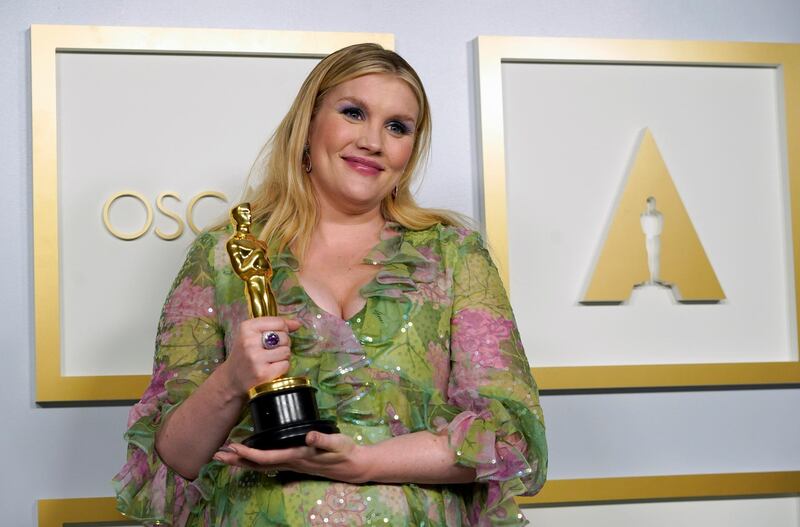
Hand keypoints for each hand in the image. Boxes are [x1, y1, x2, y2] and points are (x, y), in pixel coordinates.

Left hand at [213, 432, 371, 483]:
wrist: (353, 466)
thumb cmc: (345, 452)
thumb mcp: (337, 444)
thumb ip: (323, 441)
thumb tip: (309, 437)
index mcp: (297, 456)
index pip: (266, 457)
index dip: (249, 453)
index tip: (233, 445)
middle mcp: (290, 463)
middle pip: (257, 465)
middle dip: (236, 460)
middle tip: (216, 454)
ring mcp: (290, 464)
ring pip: (260, 465)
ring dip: (241, 461)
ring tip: (224, 455)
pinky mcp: (293, 462)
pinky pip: (268, 462)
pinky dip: (254, 459)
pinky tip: (247, 454)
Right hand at [217, 317, 301, 396]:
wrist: (231, 379)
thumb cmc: (246, 353)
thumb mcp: (253, 334)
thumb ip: (276, 325)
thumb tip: (297, 324)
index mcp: (247, 327)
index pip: (279, 322)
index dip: (284, 329)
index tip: (277, 336)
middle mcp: (249, 342)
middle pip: (284, 337)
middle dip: (283, 344)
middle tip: (272, 350)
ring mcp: (256, 358)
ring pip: (286, 351)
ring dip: (283, 356)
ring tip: (271, 360)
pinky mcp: (263, 373)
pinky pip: (285, 365)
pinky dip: (282, 367)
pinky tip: (271, 368)